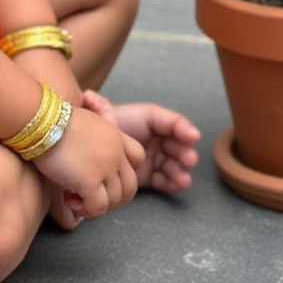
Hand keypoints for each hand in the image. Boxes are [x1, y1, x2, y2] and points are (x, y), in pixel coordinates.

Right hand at [30, 106, 144, 219]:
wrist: (41, 120)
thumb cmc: (53, 120)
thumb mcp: (83, 123)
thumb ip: (94, 140)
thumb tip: (86, 161)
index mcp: (115, 134)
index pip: (138, 157)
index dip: (123, 171)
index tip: (103, 174)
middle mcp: (116, 152)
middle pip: (130, 186)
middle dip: (112, 197)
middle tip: (89, 194)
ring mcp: (106, 167)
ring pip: (115, 201)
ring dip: (95, 205)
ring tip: (74, 196)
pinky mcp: (90, 181)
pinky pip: (98, 208)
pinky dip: (85, 210)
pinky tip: (68, 198)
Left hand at [82, 89, 200, 193]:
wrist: (94, 148)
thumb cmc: (102, 127)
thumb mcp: (102, 115)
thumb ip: (98, 106)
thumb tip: (89, 96)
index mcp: (150, 119)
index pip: (170, 121)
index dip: (183, 128)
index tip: (193, 136)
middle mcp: (156, 138)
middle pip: (176, 144)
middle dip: (185, 151)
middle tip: (189, 159)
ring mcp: (155, 157)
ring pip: (173, 163)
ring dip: (180, 170)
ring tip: (183, 180)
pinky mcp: (150, 175)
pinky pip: (165, 180)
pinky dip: (172, 183)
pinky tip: (176, 186)